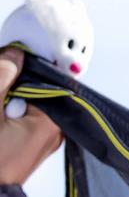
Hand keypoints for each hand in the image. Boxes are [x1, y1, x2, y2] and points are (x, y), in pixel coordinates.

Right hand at [0, 47, 62, 185]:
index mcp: (52, 122)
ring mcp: (45, 139)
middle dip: (14, 82)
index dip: (24, 66)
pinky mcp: (33, 144)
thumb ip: (3, 76)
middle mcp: (55, 131)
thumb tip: (17, 52)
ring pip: (28, 103)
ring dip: (9, 95)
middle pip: (37, 90)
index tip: (7, 61)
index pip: (45, 80)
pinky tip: (0, 114)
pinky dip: (10, 110)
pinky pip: (25, 117)